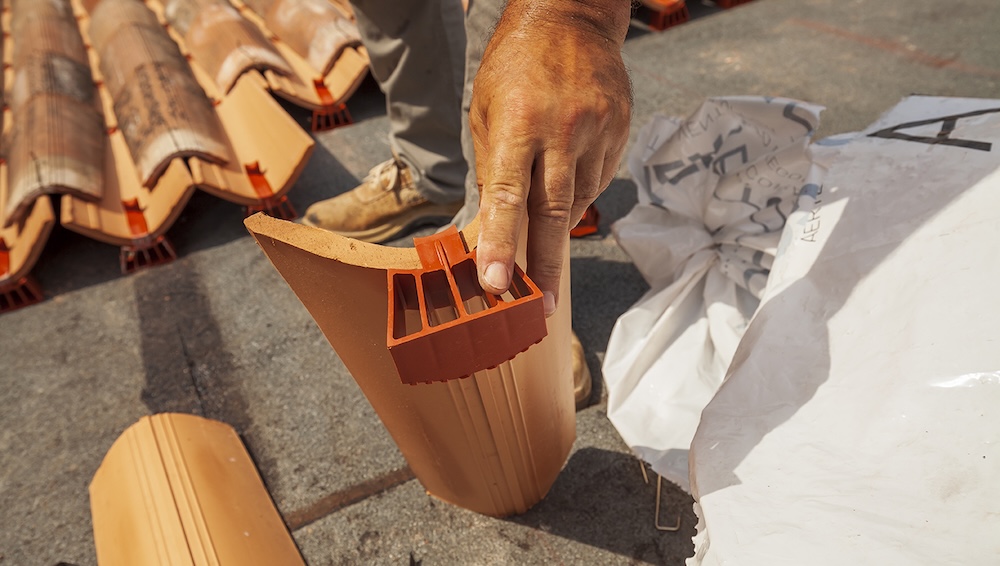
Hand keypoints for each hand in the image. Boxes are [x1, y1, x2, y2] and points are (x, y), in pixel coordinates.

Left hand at [470, 0, 631, 315]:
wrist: (571, 18)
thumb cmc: (514, 66)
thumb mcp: (486, 110)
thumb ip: (493, 167)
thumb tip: (496, 225)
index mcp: (517, 123)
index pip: (507, 197)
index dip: (502, 245)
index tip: (496, 285)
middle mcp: (560, 130)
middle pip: (552, 212)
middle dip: (544, 265)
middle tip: (541, 306)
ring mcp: (596, 130)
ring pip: (578, 199)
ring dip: (559, 222)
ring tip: (545, 224)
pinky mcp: (620, 129)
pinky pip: (598, 179)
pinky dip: (579, 190)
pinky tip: (567, 177)